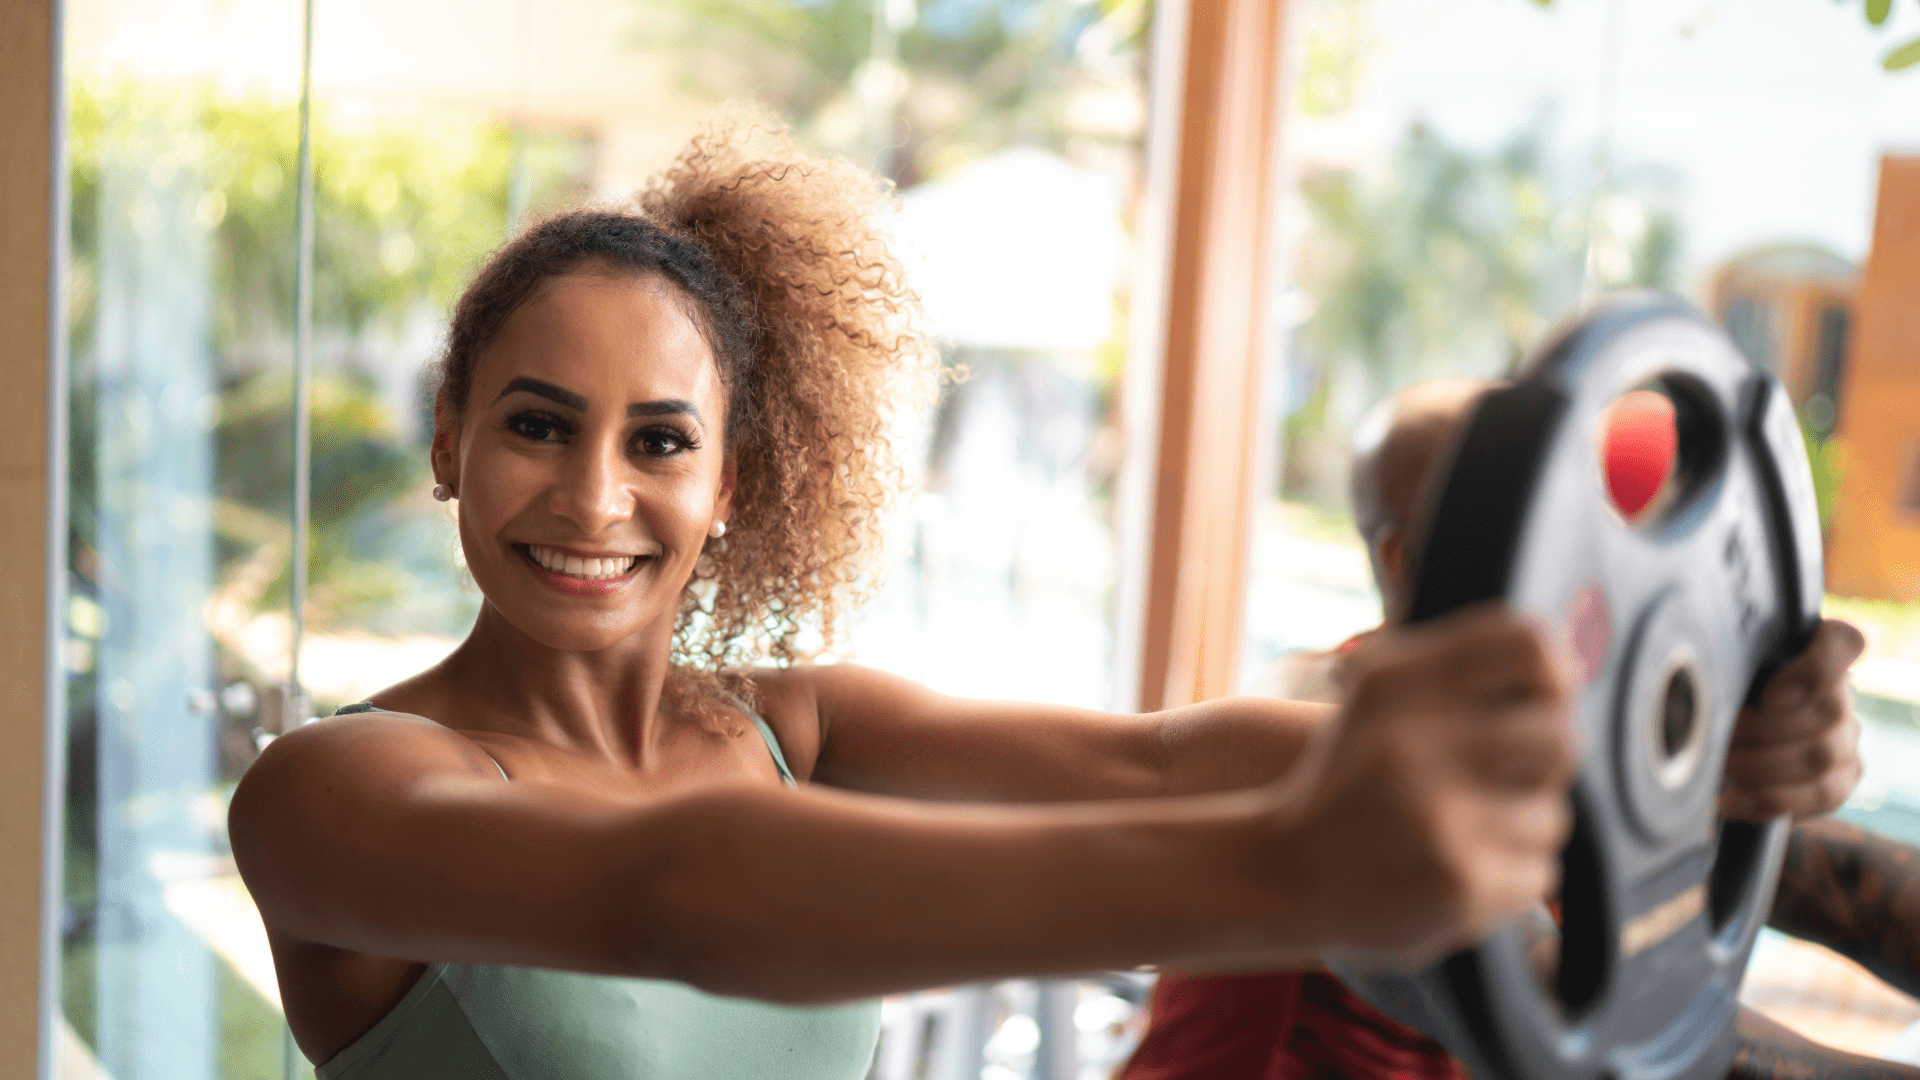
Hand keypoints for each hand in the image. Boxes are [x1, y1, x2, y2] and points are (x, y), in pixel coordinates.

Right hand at [1269, 605, 1577, 966]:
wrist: (1282, 874)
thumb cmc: (1347, 782)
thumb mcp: (1372, 699)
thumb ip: (1449, 673)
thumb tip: (1561, 664)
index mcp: (1396, 684)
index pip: (1526, 646)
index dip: (1553, 674)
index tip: (1545, 699)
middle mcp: (1414, 743)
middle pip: (1557, 736)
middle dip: (1541, 764)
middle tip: (1507, 779)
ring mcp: (1438, 815)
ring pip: (1550, 814)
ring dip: (1519, 828)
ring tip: (1466, 831)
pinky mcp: (1458, 880)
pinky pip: (1537, 873)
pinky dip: (1508, 877)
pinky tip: (1461, 870)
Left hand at [1721, 619, 1864, 821]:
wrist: (1712, 752)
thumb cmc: (1713, 701)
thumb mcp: (1719, 677)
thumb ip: (1728, 668)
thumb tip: (1704, 664)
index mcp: (1813, 654)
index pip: (1842, 642)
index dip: (1816, 666)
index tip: (1771, 694)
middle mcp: (1840, 695)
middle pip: (1829, 708)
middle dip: (1763, 728)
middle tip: (1719, 736)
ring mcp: (1845, 739)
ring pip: (1821, 754)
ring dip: (1760, 765)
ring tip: (1722, 767)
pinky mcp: (1840, 780)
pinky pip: (1820, 794)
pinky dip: (1769, 800)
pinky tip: (1732, 801)